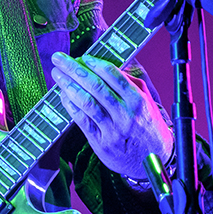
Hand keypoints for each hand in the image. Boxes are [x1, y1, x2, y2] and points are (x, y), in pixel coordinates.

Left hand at [50, 52, 172, 177]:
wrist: (155, 157)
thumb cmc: (147, 125)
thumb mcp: (146, 100)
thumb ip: (128, 82)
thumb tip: (104, 64)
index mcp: (137, 99)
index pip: (113, 75)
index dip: (94, 63)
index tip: (81, 56)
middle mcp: (126, 113)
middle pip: (96, 86)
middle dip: (74, 69)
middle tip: (59, 59)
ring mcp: (113, 129)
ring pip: (87, 102)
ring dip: (68, 86)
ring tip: (57, 75)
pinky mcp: (102, 143)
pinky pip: (83, 120)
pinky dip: (71, 106)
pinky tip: (63, 95)